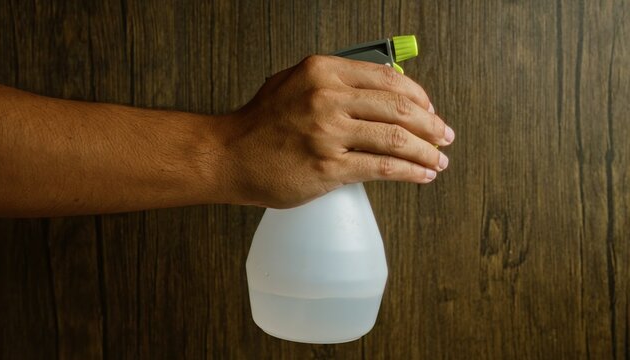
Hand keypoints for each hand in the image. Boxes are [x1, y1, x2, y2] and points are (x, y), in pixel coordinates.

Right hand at [220, 55, 454, 207]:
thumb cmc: (260, 124)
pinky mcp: (328, 168)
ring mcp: (328, 133)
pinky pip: (382, 167)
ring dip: (427, 151)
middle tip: (444, 135)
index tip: (430, 109)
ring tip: (439, 159)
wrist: (228, 156)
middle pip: (399, 108)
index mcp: (322, 71)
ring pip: (396, 139)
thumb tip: (381, 89)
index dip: (418, 96)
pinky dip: (410, 172)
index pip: (387, 79)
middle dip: (431, 125)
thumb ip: (333, 81)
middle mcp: (327, 98)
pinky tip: (422, 174)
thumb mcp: (293, 83)